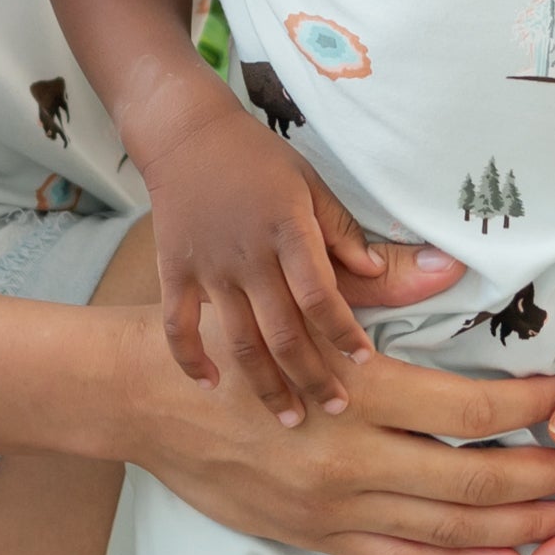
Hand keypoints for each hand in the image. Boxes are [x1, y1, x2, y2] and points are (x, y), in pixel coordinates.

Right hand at [108, 310, 554, 554]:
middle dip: (554, 480)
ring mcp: (332, 506)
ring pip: (449, 531)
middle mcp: (351, 457)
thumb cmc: (226, 335)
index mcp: (357, 390)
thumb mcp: (300, 301)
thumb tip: (454, 269)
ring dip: (522, 530)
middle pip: (477, 480)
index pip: (473, 408)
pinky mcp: (312, 536)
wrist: (139, 397)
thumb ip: (381, 292)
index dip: (537, 410)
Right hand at [144, 98, 406, 424]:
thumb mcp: (310, 183)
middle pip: (284, 332)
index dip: (344, 333)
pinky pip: (179, 326)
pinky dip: (191, 360)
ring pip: (238, 341)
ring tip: (288, 420)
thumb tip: (379, 272)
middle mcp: (248, 254)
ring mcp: (208, 267)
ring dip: (264, 385)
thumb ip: (341, 231)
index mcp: (287, 229)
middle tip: (336, 410)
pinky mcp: (174, 272)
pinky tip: (211, 387)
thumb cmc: (259, 159)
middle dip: (313, 377)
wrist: (187, 134)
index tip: (364, 362)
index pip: (321, 295)